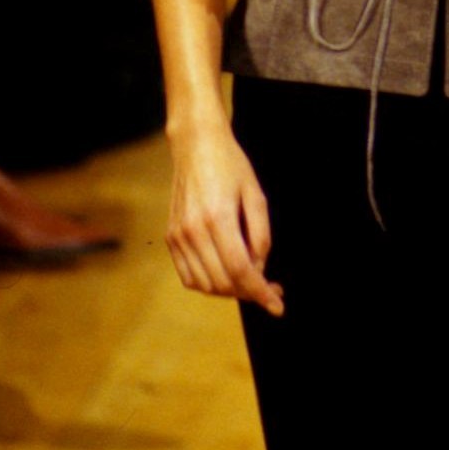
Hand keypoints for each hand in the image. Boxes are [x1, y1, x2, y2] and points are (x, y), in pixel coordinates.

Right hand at [166, 121, 284, 316]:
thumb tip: (260, 270)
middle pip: (222, 282)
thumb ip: (261, 236)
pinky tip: (226, 274)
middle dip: (249, 292)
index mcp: (218, 218)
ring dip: (230, 291)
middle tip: (271, 289)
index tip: (277, 305)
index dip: (260, 292)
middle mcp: (193, 231)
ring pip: (205, 285)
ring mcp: (178, 236)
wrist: (196, 145)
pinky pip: (189, 276)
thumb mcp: (256, 195)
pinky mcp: (171, 237)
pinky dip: (208, 284)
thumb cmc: (231, 165)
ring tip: (250, 280)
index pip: (240, 270)